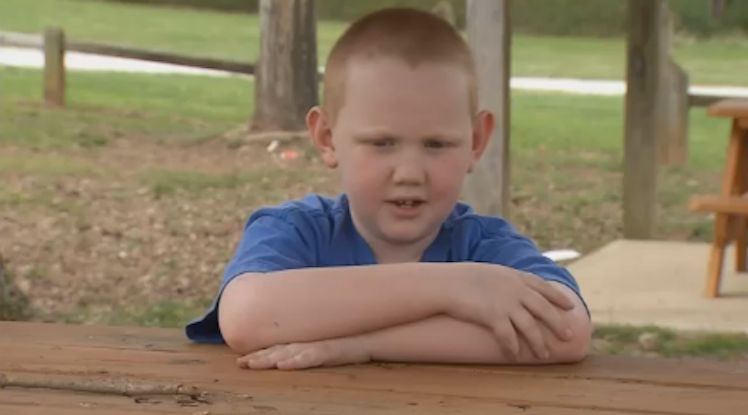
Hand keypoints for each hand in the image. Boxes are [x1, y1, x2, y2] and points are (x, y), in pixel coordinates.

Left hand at [236, 337, 370, 369]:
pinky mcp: (330, 351)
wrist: (373, 335)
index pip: (277, 348)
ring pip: (289, 353)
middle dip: (257, 358)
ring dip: (269, 359)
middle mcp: (308, 343)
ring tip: (252, 364)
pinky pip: (310, 356)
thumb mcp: (328, 347)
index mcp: (306, 343)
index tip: (241, 361)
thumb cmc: (351, 343)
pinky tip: (283, 365)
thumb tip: (294, 356)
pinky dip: (296, 360)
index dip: (259, 354)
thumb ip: (311, 349)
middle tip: (239, 364)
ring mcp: (318, 346)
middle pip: (278, 351)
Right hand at [448, 264, 575, 360]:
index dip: (558, 297)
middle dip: (557, 324)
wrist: (446, 283)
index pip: (543, 287)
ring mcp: (506, 304)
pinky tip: (515, 357)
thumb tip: (508, 290)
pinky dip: (513, 348)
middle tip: (568, 336)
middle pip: (543, 309)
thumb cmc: (462, 278)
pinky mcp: (494, 317)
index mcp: (514, 277)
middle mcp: (515, 290)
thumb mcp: (489, 273)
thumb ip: (503, 281)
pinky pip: (508, 337)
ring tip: (544, 354)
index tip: (570, 306)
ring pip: (530, 327)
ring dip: (538, 343)